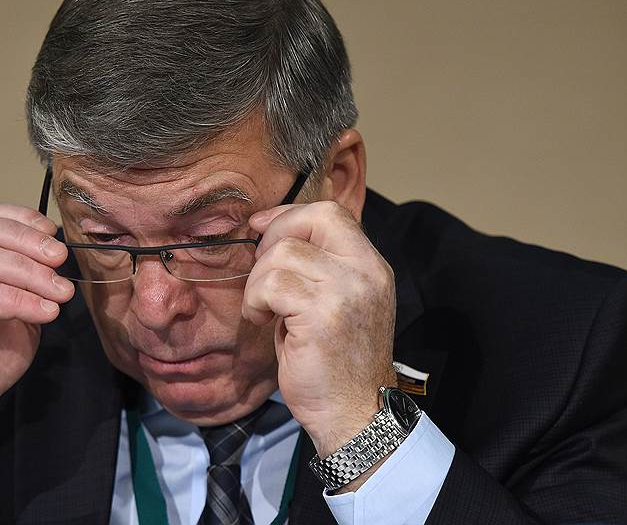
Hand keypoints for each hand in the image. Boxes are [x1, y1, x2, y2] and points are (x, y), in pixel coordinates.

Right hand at [0, 205, 73, 470]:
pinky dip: (22, 301)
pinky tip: (46, 312)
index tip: (55, 234)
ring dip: (32, 274)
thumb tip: (59, 260)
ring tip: (61, 292)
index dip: (23, 220)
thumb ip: (30, 282)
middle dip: (31, 242)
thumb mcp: (17, 309)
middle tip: (61, 259)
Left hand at [244, 201, 397, 462]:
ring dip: (259, 281)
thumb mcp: (334, 303)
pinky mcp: (323, 313)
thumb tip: (271, 234)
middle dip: (272, 241)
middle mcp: (366, 272)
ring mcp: (347, 290)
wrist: (354, 414)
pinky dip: (256, 301)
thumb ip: (315, 267)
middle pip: (309, 220)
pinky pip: (272, 285)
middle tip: (261, 278)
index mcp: (371, 266)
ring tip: (264, 309)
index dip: (289, 214)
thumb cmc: (335, 363)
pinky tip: (263, 321)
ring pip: (283, 253)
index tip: (261, 228)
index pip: (330, 213)